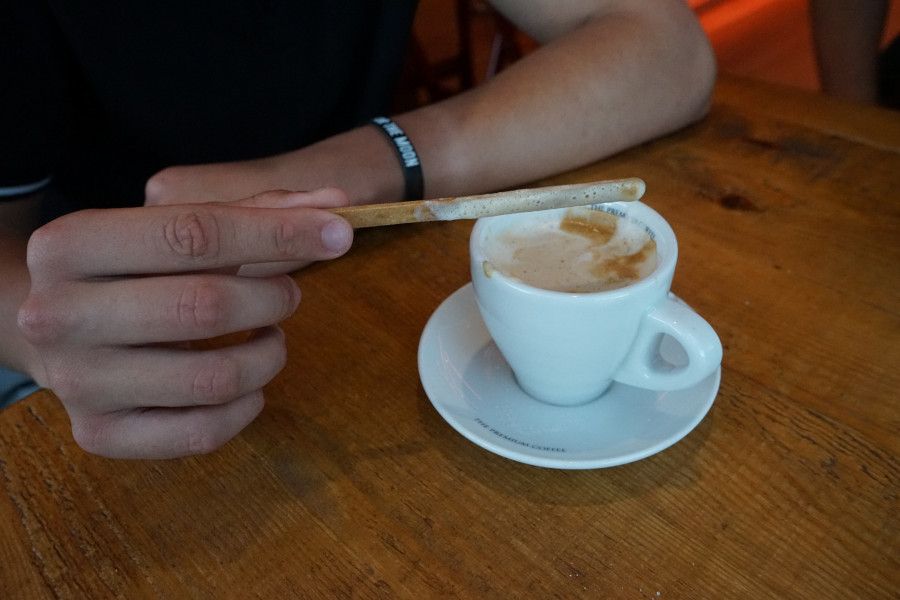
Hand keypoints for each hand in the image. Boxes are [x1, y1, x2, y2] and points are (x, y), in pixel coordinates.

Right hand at [18, 189, 352, 458]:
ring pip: (213, 378)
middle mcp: (58, 314)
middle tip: (288, 294)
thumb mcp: (176, 224)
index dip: (278, 231)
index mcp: (71, 243)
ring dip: (268, 354)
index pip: (194, 232)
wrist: (57, 327)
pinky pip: (202, 432)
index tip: (339, 232)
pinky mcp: (101, 434)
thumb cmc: (135, 267)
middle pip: (204, 306)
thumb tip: (335, 203)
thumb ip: (256, 209)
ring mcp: (76, 382)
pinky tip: (249, 384)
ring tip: (269, 334)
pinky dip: (247, 407)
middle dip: (273, 297)